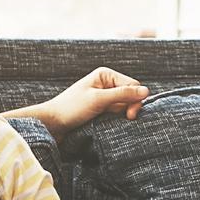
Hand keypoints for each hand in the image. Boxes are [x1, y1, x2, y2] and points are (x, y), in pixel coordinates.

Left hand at [6, 68, 149, 135]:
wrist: (52, 123)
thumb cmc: (71, 109)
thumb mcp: (98, 100)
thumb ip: (123, 95)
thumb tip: (147, 91)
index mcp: (105, 75)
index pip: (133, 85)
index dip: (135, 100)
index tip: (130, 116)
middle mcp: (106, 83)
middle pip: (131, 95)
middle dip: (129, 107)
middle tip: (126, 119)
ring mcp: (104, 97)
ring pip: (125, 106)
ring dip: (122, 114)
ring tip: (111, 121)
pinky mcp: (101, 109)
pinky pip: (117, 113)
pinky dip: (116, 119)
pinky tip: (110, 124)